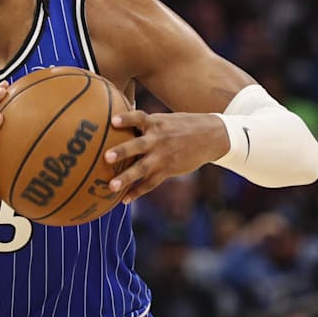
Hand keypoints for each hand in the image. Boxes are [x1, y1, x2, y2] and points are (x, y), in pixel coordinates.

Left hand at [104, 111, 228, 203]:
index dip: (126, 119)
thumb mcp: (164, 118)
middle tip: (107, 157)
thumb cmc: (181, 125)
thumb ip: (143, 122)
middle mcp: (158, 139)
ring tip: (111, 186)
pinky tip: (124, 199)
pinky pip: (150, 183)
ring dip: (126, 178)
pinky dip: (137, 191)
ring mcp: (162, 156)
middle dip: (122, 151)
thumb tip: (114, 117)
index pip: (138, 118)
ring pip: (142, 169)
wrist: (210, 137)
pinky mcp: (168, 170)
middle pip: (137, 146)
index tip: (112, 121)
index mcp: (155, 123)